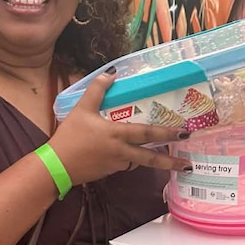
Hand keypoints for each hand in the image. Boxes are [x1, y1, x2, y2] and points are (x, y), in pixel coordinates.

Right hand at [48, 68, 191, 184]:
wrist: (56, 167)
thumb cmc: (70, 137)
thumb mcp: (81, 109)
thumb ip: (97, 89)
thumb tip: (111, 72)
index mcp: (117, 134)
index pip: (147, 133)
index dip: (167, 133)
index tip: (184, 134)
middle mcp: (121, 151)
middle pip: (151, 158)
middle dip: (171, 162)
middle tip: (188, 165)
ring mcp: (115, 164)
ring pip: (138, 162)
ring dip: (152, 162)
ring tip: (164, 160)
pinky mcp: (107, 172)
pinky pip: (124, 165)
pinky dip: (130, 160)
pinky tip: (128, 155)